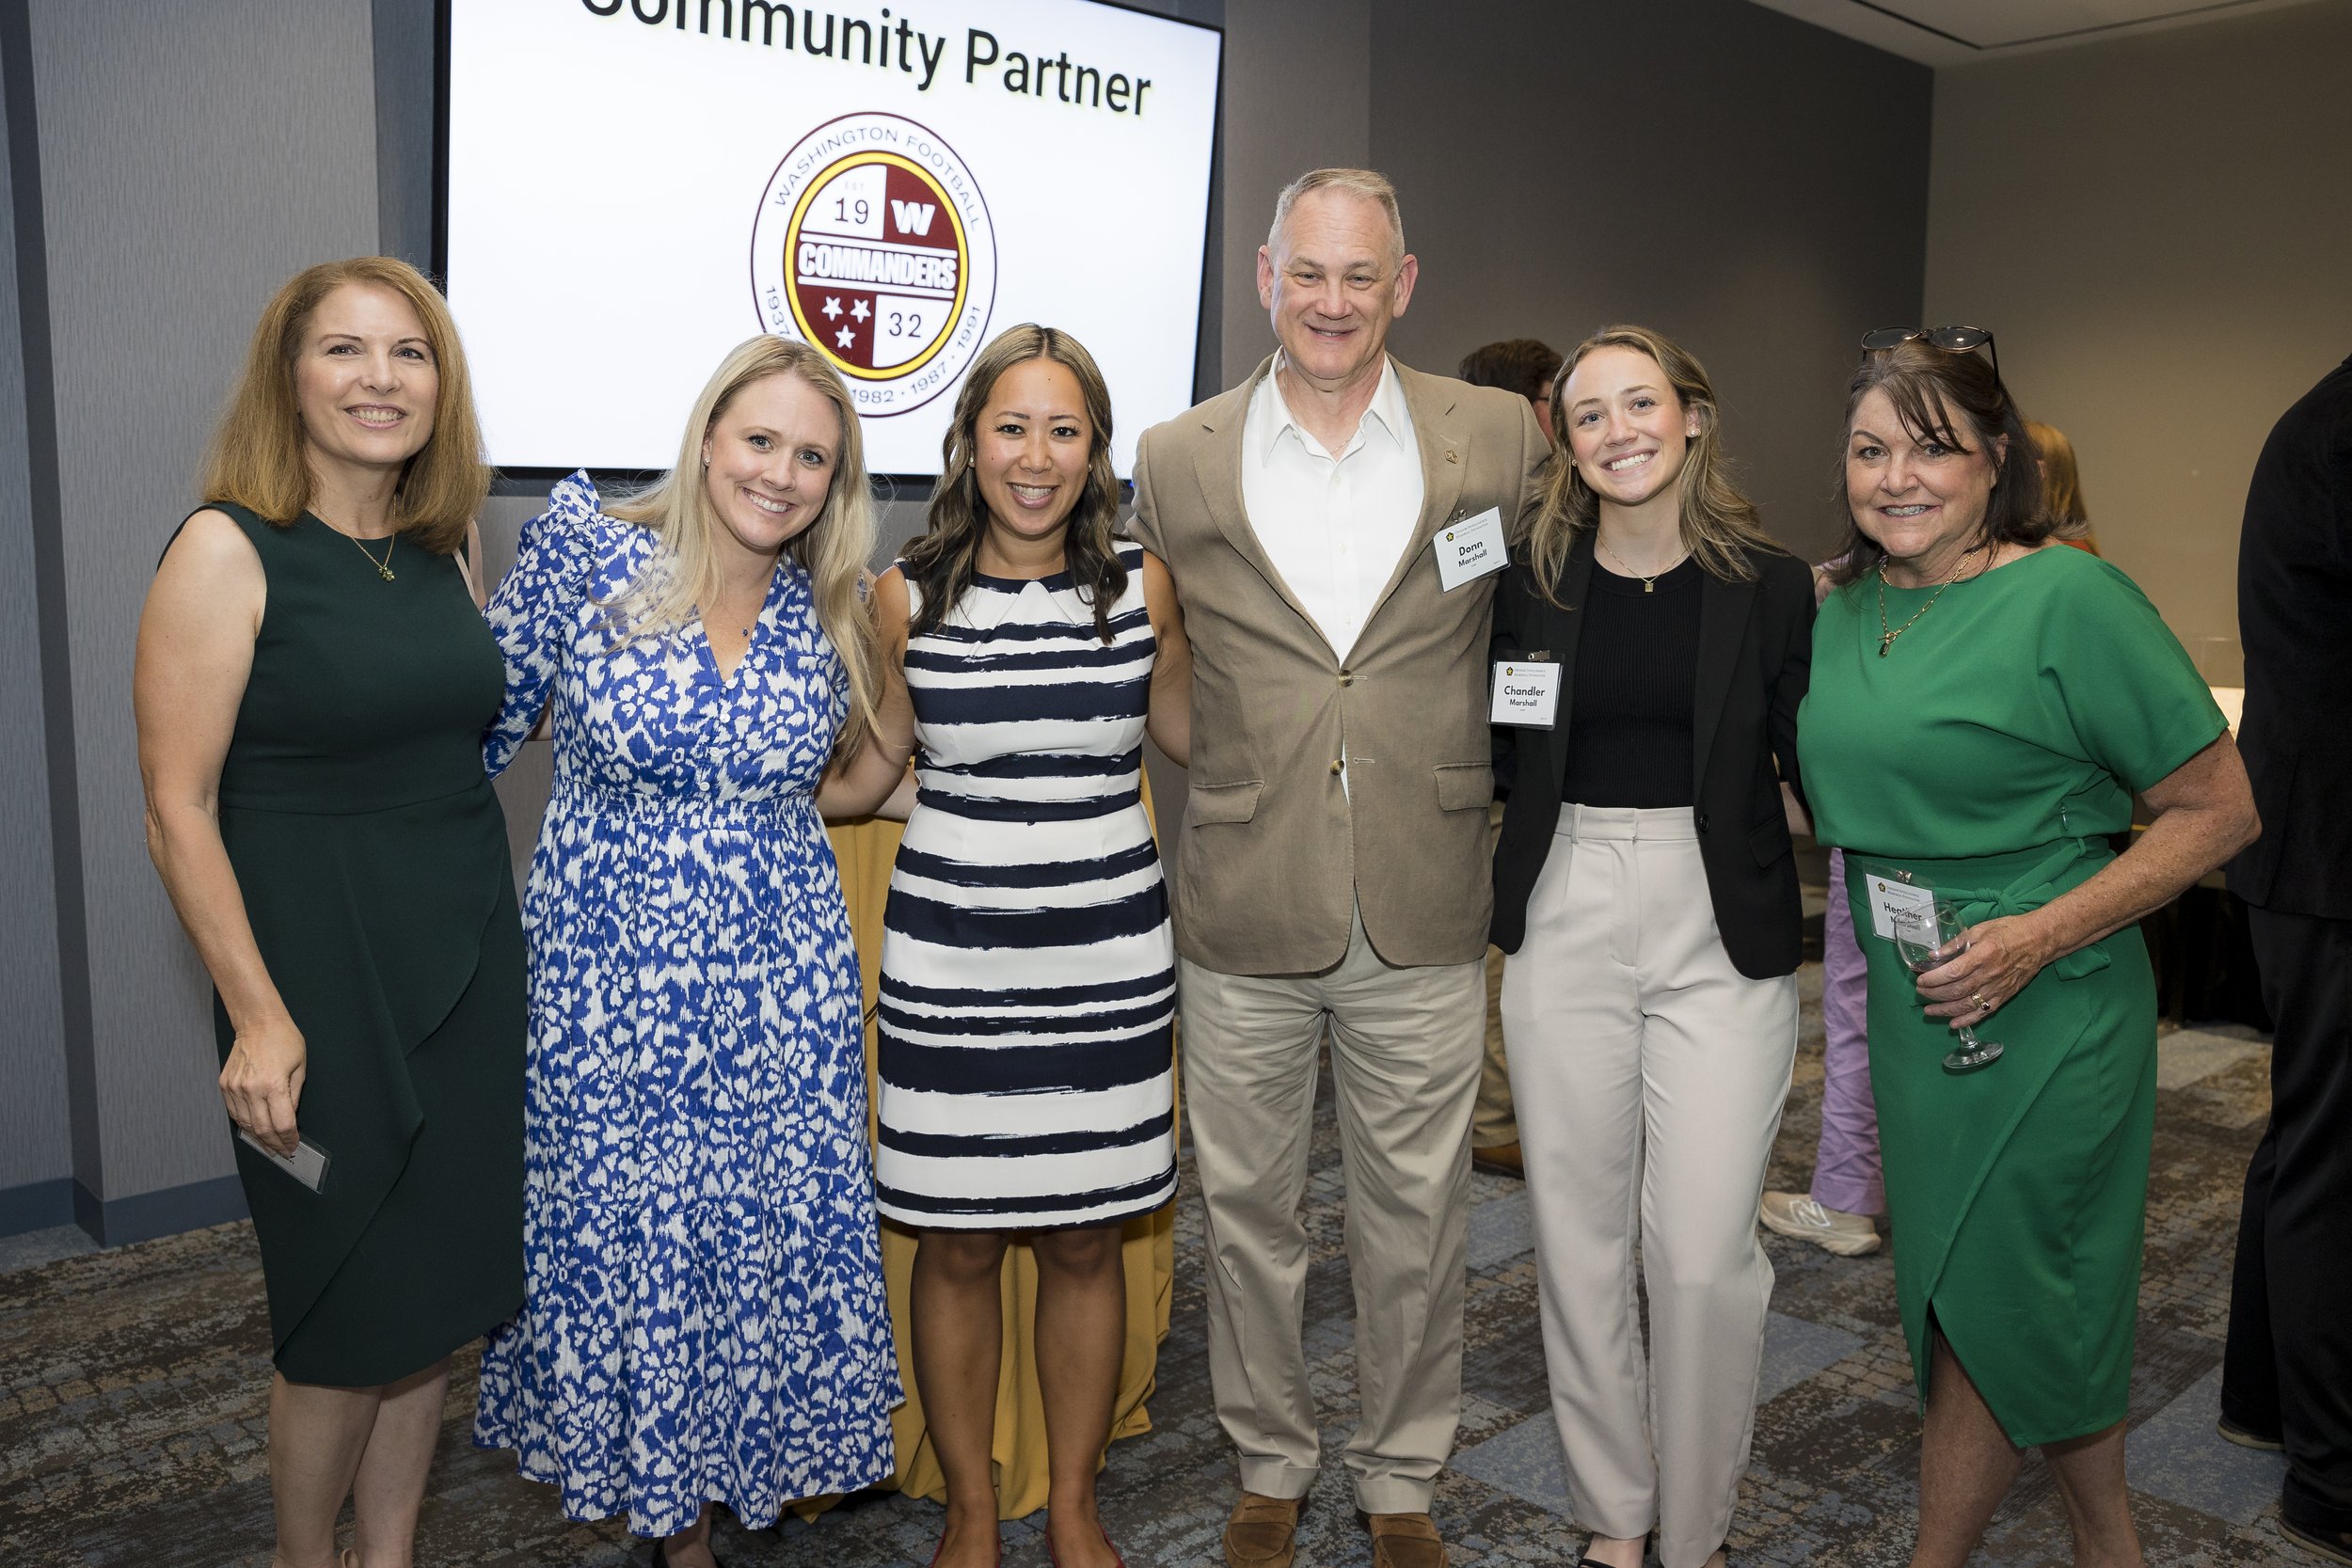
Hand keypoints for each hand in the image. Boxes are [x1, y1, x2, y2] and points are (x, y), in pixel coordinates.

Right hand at [220, 1015, 305, 1156]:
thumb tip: (289, 1119)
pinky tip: (254, 1130)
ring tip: (269, 1146)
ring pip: (246, 1124)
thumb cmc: (283, 1040)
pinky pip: (234, 1112)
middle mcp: (251, 1089)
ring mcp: (235, 1088)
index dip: (289, 1139)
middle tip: (283, 1152)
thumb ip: (294, 1097)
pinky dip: (244, 1124)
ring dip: (259, 1138)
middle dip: (275, 1144)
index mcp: (273, 1085)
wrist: (257, 1022)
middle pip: (262, 1129)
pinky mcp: (225, 1085)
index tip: (293, 1145)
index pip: (282, 1124)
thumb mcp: (300, 1067)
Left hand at [1915, 912, 2054, 1020]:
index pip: (1953, 972)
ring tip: (1929, 1011)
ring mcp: (1998, 987)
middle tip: (1920, 993)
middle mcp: (1990, 974)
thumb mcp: (1980, 929)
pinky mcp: (2005, 996)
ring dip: (1946, 1010)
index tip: (1920, 980)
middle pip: (1957, 990)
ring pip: (1968, 1004)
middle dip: (1935, 994)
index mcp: (1983, 955)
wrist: (2040, 940)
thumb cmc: (2009, 930)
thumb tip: (1934, 955)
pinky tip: (1954, 1024)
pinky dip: (1968, 1020)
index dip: (1934, 979)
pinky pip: (1984, 1011)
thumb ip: (1956, 943)